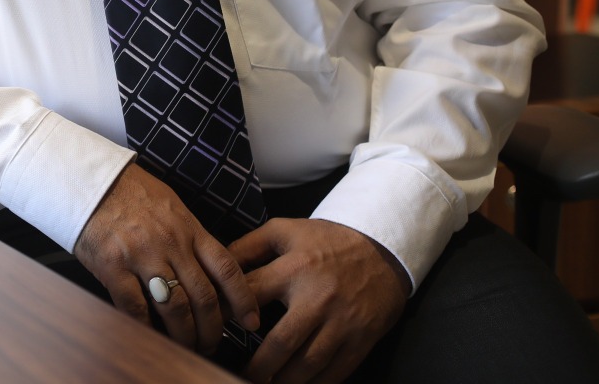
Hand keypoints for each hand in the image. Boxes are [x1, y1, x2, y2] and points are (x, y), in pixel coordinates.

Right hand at [73, 164, 259, 354]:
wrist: (89, 181)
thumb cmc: (130, 192)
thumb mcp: (171, 205)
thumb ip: (192, 236)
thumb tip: (212, 268)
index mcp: (188, 228)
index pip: (227, 268)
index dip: (243, 299)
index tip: (250, 320)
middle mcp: (170, 243)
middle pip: (204, 296)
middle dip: (212, 329)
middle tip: (212, 344)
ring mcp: (141, 256)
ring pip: (174, 307)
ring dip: (184, 335)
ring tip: (186, 346)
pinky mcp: (113, 266)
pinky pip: (136, 306)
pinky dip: (147, 326)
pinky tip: (152, 334)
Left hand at [230, 218, 409, 383]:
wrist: (383, 249)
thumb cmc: (328, 241)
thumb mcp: (285, 230)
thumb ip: (249, 246)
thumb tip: (219, 267)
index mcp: (294, 269)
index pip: (251, 296)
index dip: (229, 314)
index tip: (215, 329)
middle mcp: (317, 299)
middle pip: (281, 342)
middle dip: (258, 366)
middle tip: (241, 375)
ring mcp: (342, 322)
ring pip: (308, 363)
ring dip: (283, 380)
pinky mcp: (361, 339)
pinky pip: (335, 371)